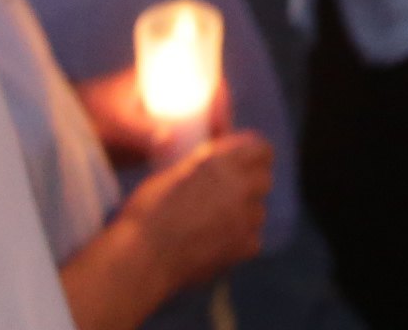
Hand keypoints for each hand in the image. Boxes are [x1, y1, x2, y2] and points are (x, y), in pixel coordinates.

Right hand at [107, 130, 272, 291]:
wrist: (143, 258)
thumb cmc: (148, 213)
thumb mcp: (174, 172)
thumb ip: (204, 164)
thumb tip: (219, 160)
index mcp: (221, 162)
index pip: (262, 149)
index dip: (253, 155)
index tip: (243, 162)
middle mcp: (239, 186)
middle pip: (264, 178)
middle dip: (250, 183)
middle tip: (228, 193)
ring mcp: (245, 218)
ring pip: (258, 210)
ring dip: (244, 213)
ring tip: (215, 222)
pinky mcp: (245, 247)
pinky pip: (252, 238)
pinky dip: (239, 241)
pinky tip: (215, 244)